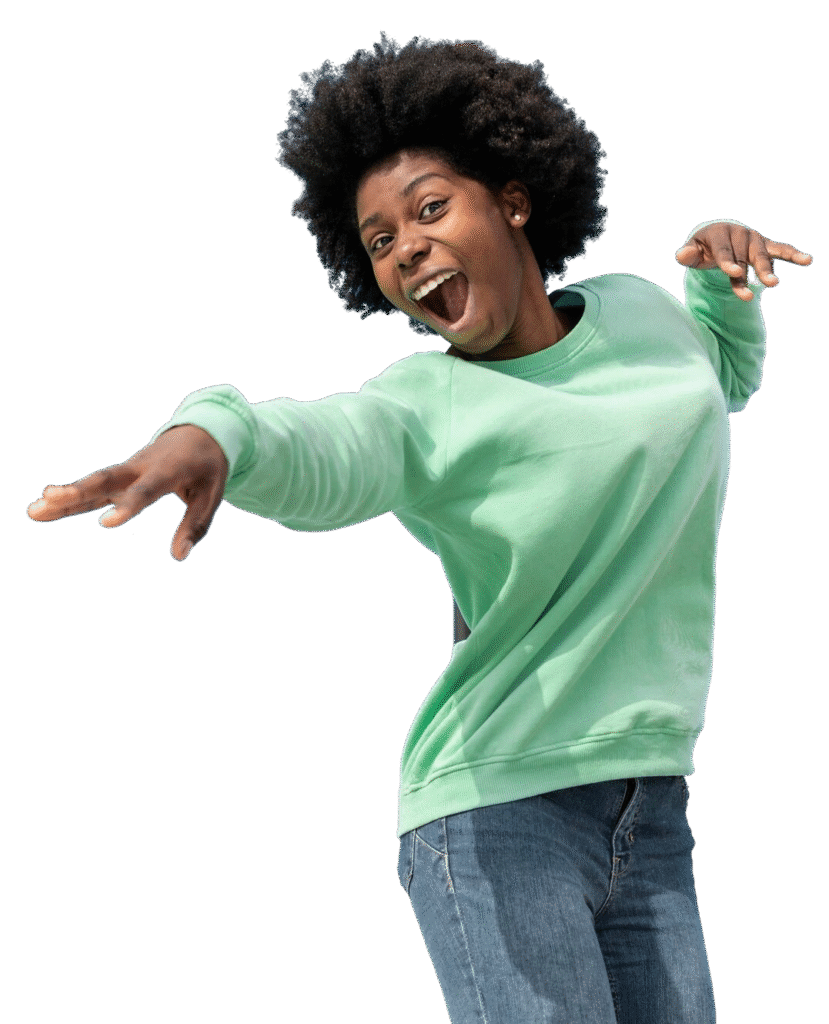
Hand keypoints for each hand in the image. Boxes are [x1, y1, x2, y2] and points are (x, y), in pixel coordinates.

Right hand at [26, 425, 228, 560]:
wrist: (200, 433)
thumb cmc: (208, 468)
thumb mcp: (212, 495)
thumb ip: (196, 525)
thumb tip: (179, 555)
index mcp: (168, 471)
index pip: (145, 491)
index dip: (127, 506)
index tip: (106, 523)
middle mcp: (141, 468)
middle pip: (106, 480)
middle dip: (78, 491)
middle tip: (50, 499)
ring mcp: (128, 471)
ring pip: (93, 483)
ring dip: (64, 496)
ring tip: (34, 510)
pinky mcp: (121, 476)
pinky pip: (93, 488)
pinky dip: (70, 498)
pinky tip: (43, 508)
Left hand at [675, 220, 811, 299]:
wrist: (715, 236)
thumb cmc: (702, 247)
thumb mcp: (692, 250)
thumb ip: (688, 254)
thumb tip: (681, 255)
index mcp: (720, 233)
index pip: (724, 250)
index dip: (728, 262)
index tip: (733, 273)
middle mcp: (739, 234)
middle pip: (747, 254)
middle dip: (754, 268)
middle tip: (763, 284)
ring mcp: (753, 240)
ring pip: (762, 255)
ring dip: (768, 269)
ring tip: (774, 283)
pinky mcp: (763, 246)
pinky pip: (780, 250)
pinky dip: (793, 255)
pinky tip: (807, 260)